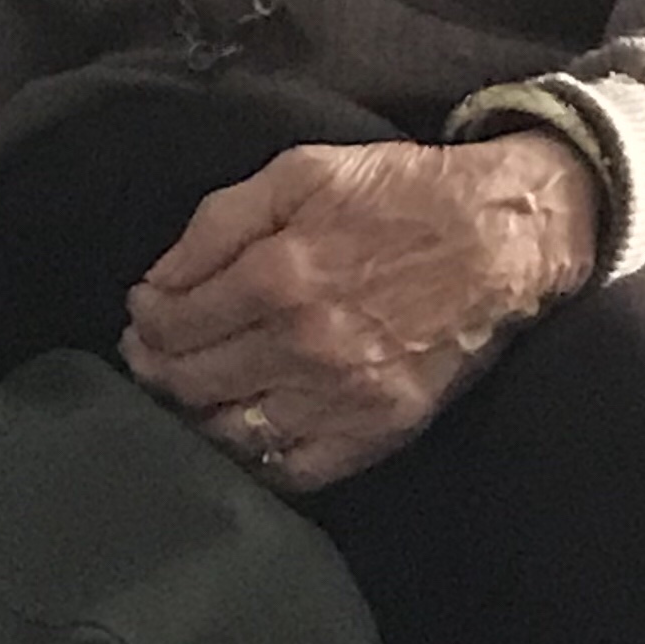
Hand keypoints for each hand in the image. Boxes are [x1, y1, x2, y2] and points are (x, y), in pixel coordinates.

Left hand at [117, 133, 599, 491]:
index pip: (171, 325)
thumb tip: (156, 281)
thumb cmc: (395, 194)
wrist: (501, 237)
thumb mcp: (297, 173)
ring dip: (193, 417)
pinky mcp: (379, 431)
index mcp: (278, 276)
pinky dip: (255, 461)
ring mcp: (343, 397)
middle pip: (192, 383)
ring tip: (186, 393)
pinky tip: (241, 432)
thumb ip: (215, 224)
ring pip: (232, 434)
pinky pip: (295, 470)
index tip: (143, 313)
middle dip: (154, 370)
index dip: (144, 322)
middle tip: (148, 356)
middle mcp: (304, 346)